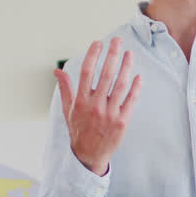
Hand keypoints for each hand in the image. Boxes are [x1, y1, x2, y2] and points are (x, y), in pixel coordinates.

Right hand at [55, 38, 141, 175]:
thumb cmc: (78, 130)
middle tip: (117, 41)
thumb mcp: (68, 110)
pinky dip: (136, 88)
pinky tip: (138, 76)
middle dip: (112, 55)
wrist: (88, 156)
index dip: (92, 56)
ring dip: (126, 67)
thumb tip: (57, 71)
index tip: (98, 43)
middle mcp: (95, 106)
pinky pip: (130, 101)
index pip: (85, 72)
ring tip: (129, 54)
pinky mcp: (122, 122)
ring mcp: (109, 114)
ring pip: (120, 85)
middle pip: (105, 75)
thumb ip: (65, 88)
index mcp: (80, 101)